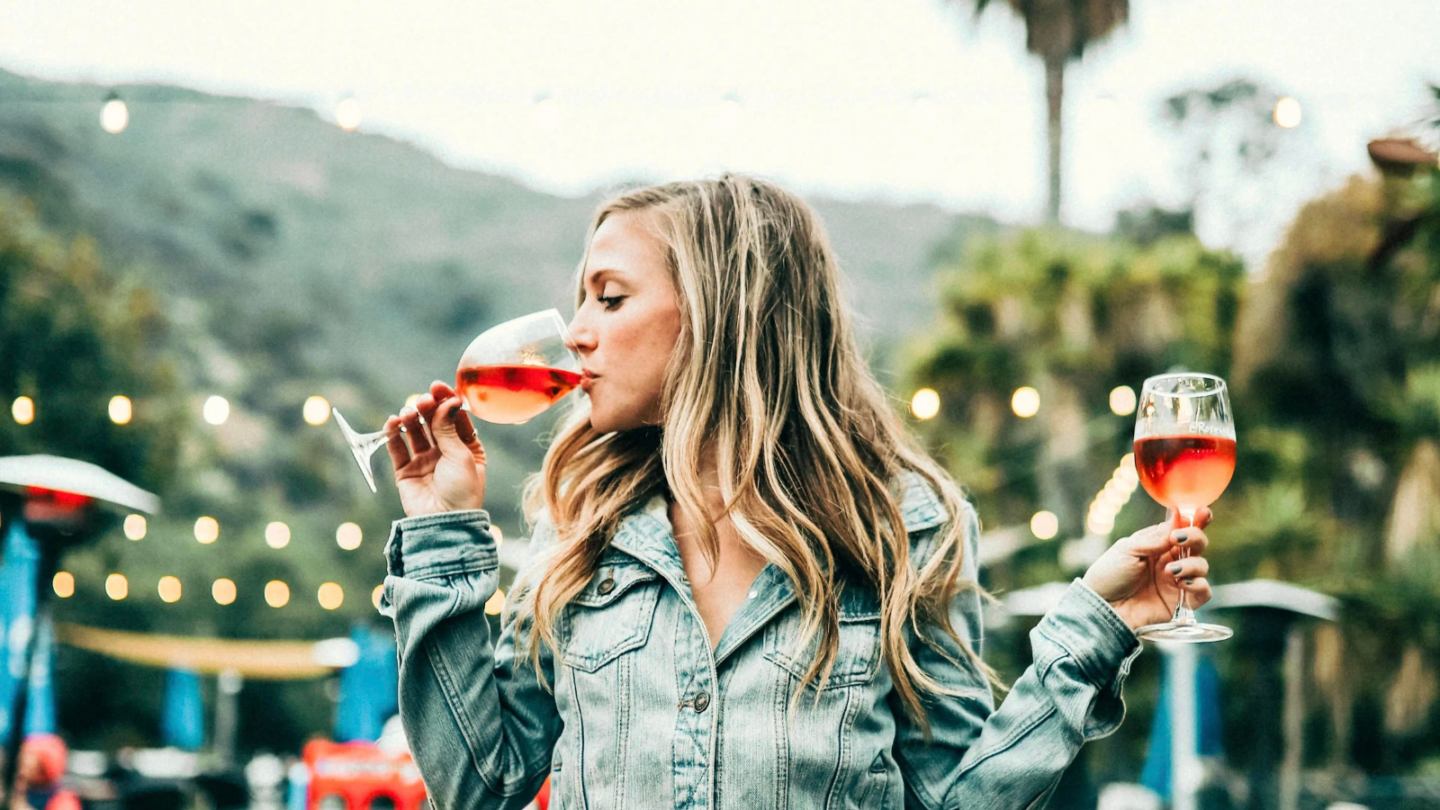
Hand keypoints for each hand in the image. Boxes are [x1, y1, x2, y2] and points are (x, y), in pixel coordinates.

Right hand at [385, 380, 486, 516]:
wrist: (445, 524)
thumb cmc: (462, 491)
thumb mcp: (461, 456)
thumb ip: (448, 428)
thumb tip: (447, 400)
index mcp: (468, 447)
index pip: (455, 417)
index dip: (446, 400)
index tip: (437, 386)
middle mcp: (446, 452)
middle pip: (433, 421)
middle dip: (427, 407)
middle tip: (422, 401)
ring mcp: (425, 461)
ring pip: (414, 431)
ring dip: (410, 418)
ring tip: (407, 414)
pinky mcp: (406, 471)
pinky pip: (397, 448)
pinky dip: (393, 434)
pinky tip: (392, 422)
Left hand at [1081, 507, 1213, 630]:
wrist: (1103, 608)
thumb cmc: (1109, 576)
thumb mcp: (1127, 550)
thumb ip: (1154, 538)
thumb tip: (1178, 522)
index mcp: (1157, 544)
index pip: (1182, 528)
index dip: (1196, 519)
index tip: (1202, 512)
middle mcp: (1171, 560)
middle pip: (1198, 544)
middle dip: (1196, 537)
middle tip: (1179, 539)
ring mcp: (1177, 580)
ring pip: (1202, 565)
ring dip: (1191, 564)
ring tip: (1169, 570)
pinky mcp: (1182, 602)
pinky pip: (1203, 591)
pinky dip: (1198, 584)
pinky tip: (1180, 583)